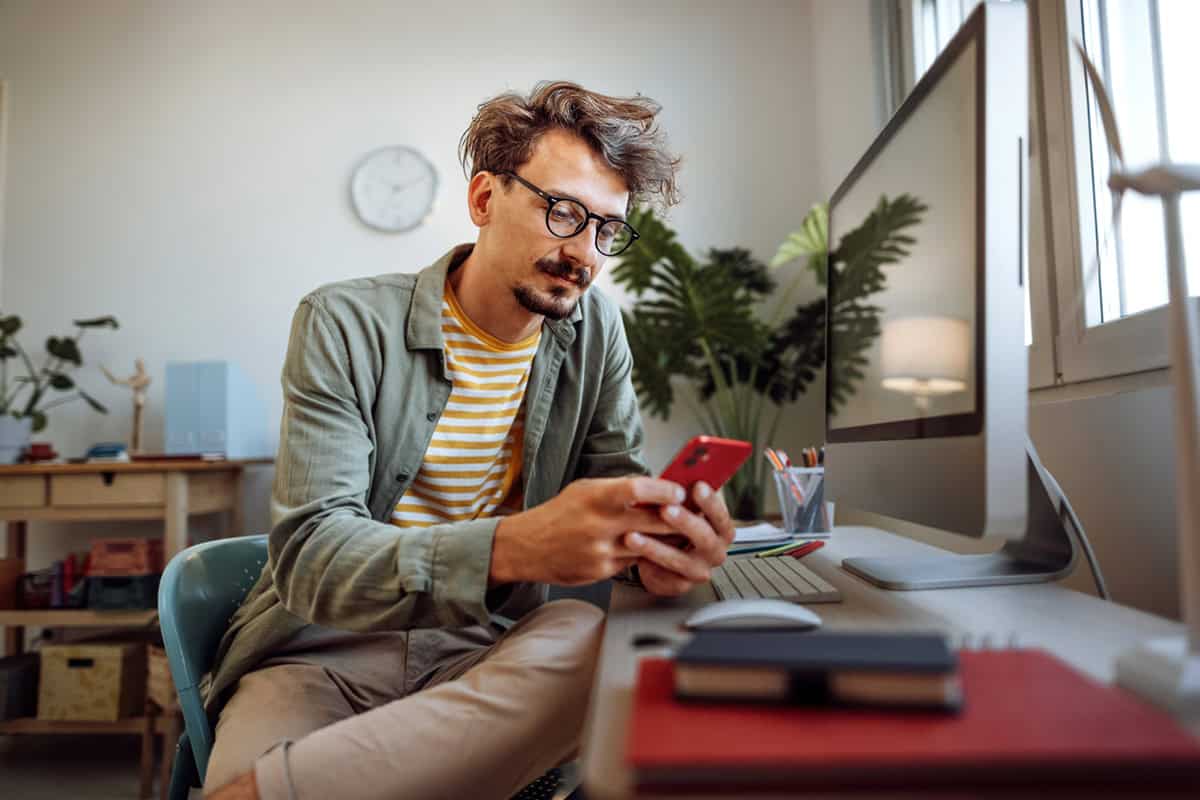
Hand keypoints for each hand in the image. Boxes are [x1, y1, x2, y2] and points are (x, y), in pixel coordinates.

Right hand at [490, 476, 687, 585]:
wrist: (527, 547)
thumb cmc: (559, 513)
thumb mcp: (585, 490)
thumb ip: (618, 489)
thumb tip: (656, 486)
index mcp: (594, 497)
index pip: (636, 489)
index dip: (663, 490)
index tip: (680, 491)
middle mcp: (598, 524)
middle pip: (651, 521)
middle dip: (677, 518)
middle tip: (694, 513)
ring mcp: (601, 550)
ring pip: (648, 545)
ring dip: (667, 539)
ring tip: (682, 531)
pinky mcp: (601, 571)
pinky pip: (633, 562)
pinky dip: (644, 554)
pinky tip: (653, 548)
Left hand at [627, 481, 734, 596]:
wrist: (661, 556)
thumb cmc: (673, 525)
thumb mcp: (679, 507)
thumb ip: (682, 495)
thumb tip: (679, 470)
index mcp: (720, 528)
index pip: (721, 516)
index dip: (711, 502)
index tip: (697, 486)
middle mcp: (715, 551)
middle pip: (705, 538)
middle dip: (685, 522)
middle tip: (666, 510)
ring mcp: (699, 570)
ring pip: (681, 560)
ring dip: (656, 547)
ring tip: (633, 535)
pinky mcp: (681, 585)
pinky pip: (665, 577)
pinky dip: (648, 564)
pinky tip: (633, 556)